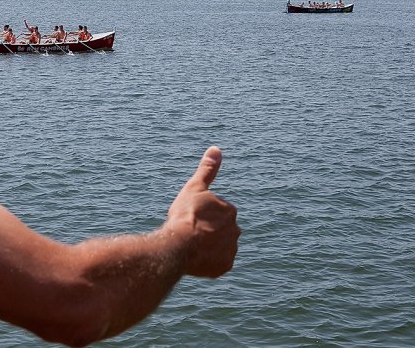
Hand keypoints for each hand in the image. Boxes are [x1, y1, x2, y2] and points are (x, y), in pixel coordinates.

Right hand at [165, 146, 239, 277]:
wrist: (179, 245)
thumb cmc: (185, 215)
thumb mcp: (194, 187)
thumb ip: (207, 170)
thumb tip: (216, 149)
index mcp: (230, 211)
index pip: (216, 212)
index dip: (201, 214)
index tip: (190, 217)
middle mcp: (235, 230)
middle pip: (219, 230)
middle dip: (206, 231)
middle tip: (189, 232)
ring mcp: (230, 250)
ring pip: (218, 247)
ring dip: (207, 247)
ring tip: (190, 247)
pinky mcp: (225, 266)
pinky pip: (217, 263)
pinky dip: (208, 262)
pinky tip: (195, 259)